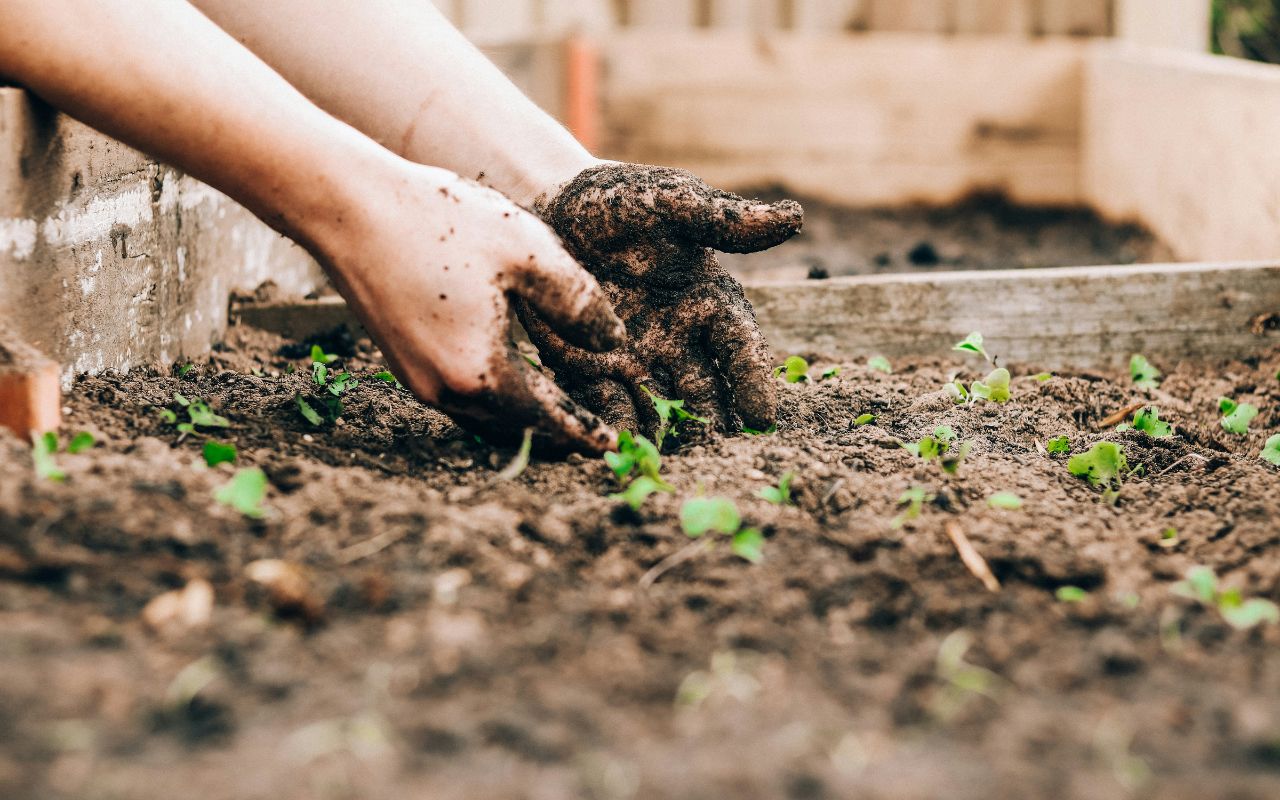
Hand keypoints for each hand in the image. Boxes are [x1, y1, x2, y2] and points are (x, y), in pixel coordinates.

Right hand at [317, 163, 625, 453]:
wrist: (349, 207)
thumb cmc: (440, 221)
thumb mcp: (528, 251)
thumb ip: (579, 302)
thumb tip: (613, 342)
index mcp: (481, 372)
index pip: (547, 419)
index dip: (583, 432)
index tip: (612, 446)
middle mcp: (445, 391)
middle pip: (515, 429)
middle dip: (557, 434)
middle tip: (594, 435)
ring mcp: (418, 380)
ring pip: (485, 418)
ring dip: (524, 420)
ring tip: (561, 413)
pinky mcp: (402, 363)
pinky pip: (461, 398)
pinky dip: (495, 400)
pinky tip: (513, 381)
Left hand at [518, 163, 802, 436]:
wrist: (550, 207)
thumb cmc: (620, 201)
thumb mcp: (670, 202)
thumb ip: (723, 219)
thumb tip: (793, 217)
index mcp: (709, 302)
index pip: (740, 347)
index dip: (753, 381)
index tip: (762, 416)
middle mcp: (680, 340)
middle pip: (706, 391)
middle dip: (714, 424)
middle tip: (719, 456)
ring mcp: (637, 360)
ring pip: (661, 408)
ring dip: (668, 437)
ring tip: (671, 465)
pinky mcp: (592, 370)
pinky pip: (608, 406)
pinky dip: (615, 428)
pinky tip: (617, 450)